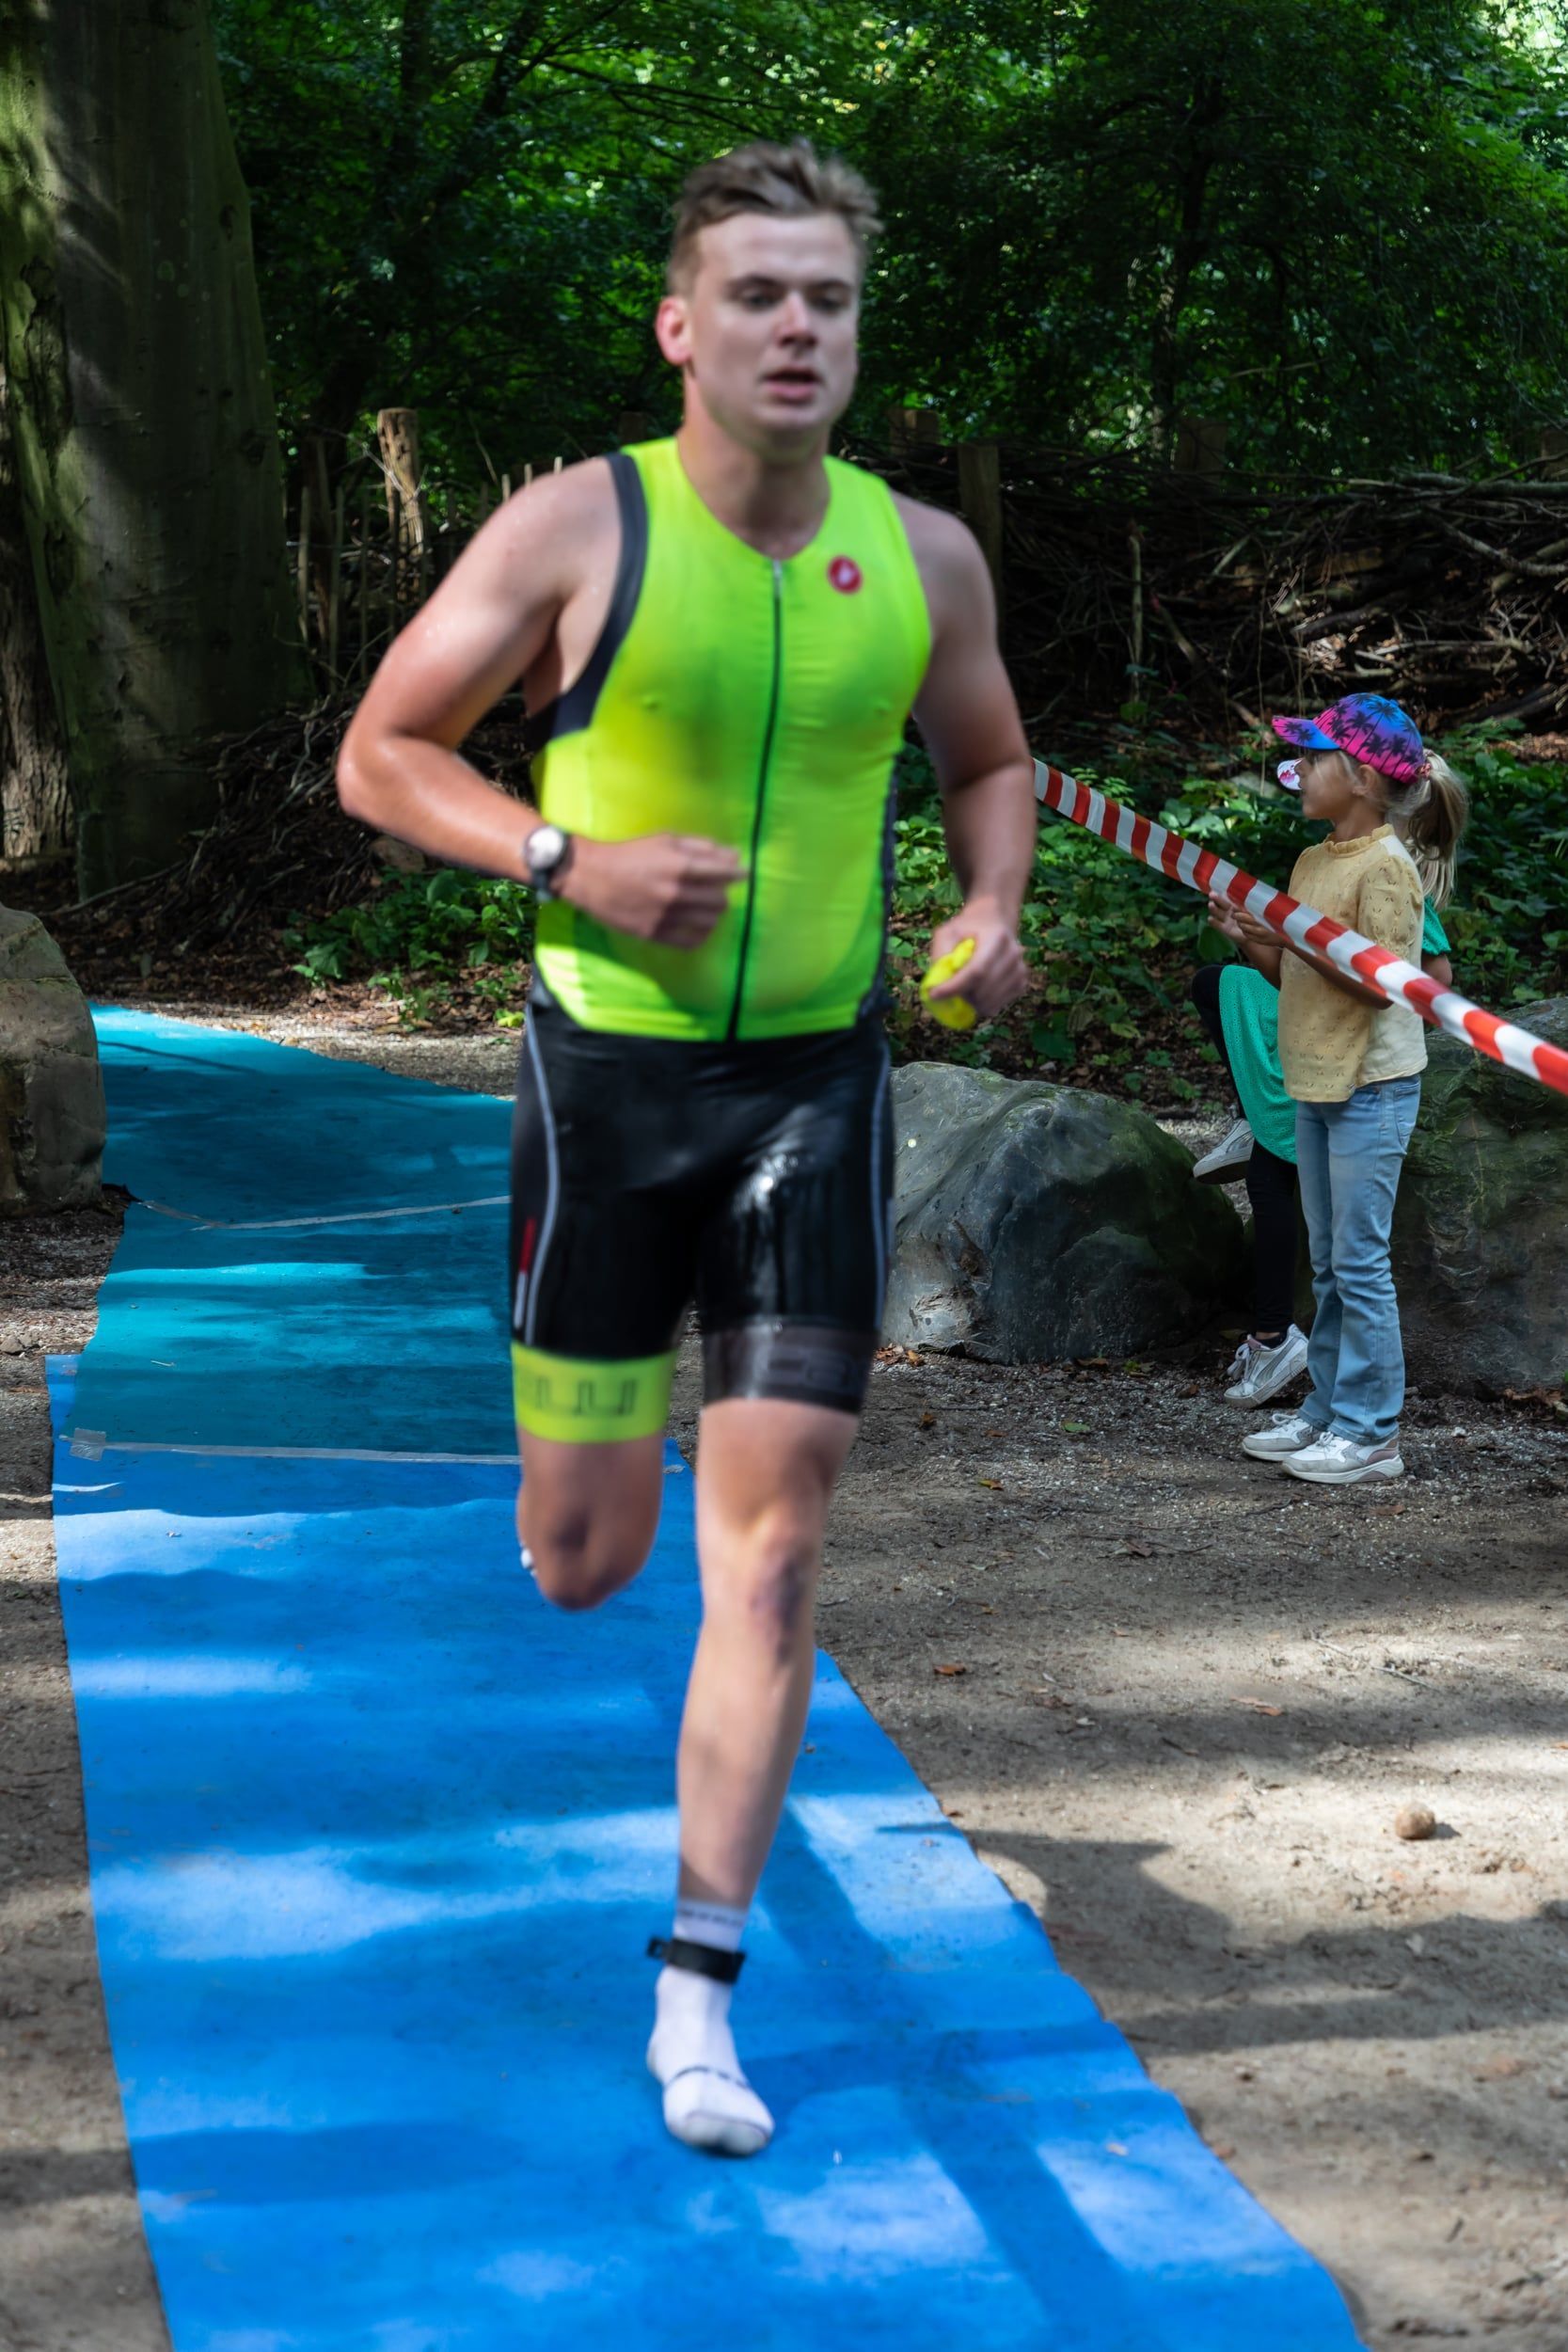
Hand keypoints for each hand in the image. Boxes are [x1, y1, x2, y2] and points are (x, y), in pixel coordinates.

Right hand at [556, 833, 743, 947]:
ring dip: (713, 913)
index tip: (743, 874)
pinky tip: (695, 924)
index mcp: (679, 866)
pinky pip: (692, 941)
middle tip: (716, 889)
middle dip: (723, 893)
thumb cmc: (630, 853)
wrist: (591, 876)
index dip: (738, 873)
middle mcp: (676, 893)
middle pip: (720, 900)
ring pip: (710, 922)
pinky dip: (701, 933)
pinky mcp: (655, 934)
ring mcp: (666, 916)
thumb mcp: (664, 840)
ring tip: (705, 906)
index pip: (723, 873)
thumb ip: (700, 847)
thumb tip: (733, 856)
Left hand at [927, 898, 1028, 1020]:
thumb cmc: (967, 928)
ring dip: (971, 1002)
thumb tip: (935, 985)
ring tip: (962, 989)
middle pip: (983, 990)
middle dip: (960, 996)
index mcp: (997, 938)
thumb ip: (940, 954)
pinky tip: (975, 991)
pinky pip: (998, 1005)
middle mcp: (1013, 954)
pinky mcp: (1021, 983)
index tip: (933, 995)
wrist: (995, 921)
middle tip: (947, 990)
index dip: (954, 987)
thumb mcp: (947, 932)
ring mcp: (1020, 969)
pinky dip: (982, 1004)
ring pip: (990, 1002)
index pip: (976, 971)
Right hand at [1207, 890, 1272, 949]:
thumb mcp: (1254, 910)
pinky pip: (1217, 924)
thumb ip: (1249, 906)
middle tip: (1212, 894)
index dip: (1223, 892)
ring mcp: (1225, 919)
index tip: (1218, 887)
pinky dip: (1213, 921)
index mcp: (1236, 903)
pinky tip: (1211, 918)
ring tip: (1211, 905)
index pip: (1228, 896)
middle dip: (1216, 898)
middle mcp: (1229, 910)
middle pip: (1220, 902)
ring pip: (1217, 912)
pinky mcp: (1224, 928)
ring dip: (1213, 908)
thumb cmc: (1256, 920)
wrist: (1254, 934)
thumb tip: (1248, 898)